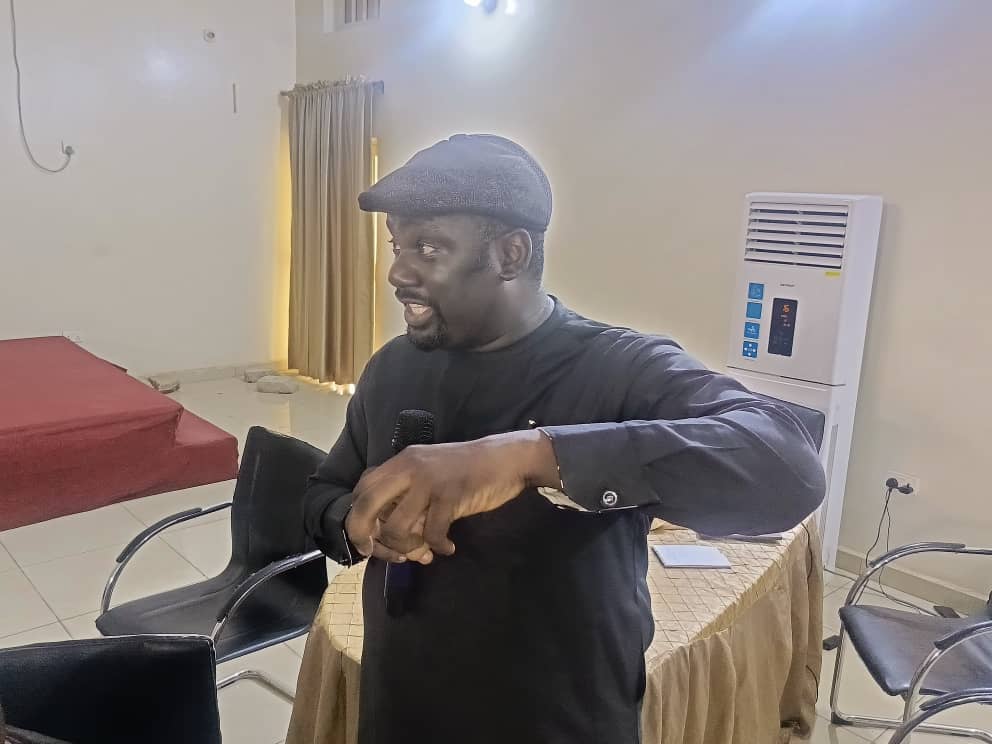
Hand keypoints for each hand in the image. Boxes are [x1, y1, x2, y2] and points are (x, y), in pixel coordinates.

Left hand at [345, 430, 559, 562]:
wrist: (505, 458)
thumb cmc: (467, 470)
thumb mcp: (429, 474)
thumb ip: (407, 495)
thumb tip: (388, 534)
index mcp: (401, 462)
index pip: (363, 490)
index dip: (359, 519)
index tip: (370, 541)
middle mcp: (409, 468)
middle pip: (367, 504)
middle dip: (365, 535)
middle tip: (380, 554)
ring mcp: (429, 481)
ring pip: (397, 526)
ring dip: (408, 548)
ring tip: (425, 553)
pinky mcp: (450, 495)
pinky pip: (432, 532)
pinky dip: (439, 546)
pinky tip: (448, 547)